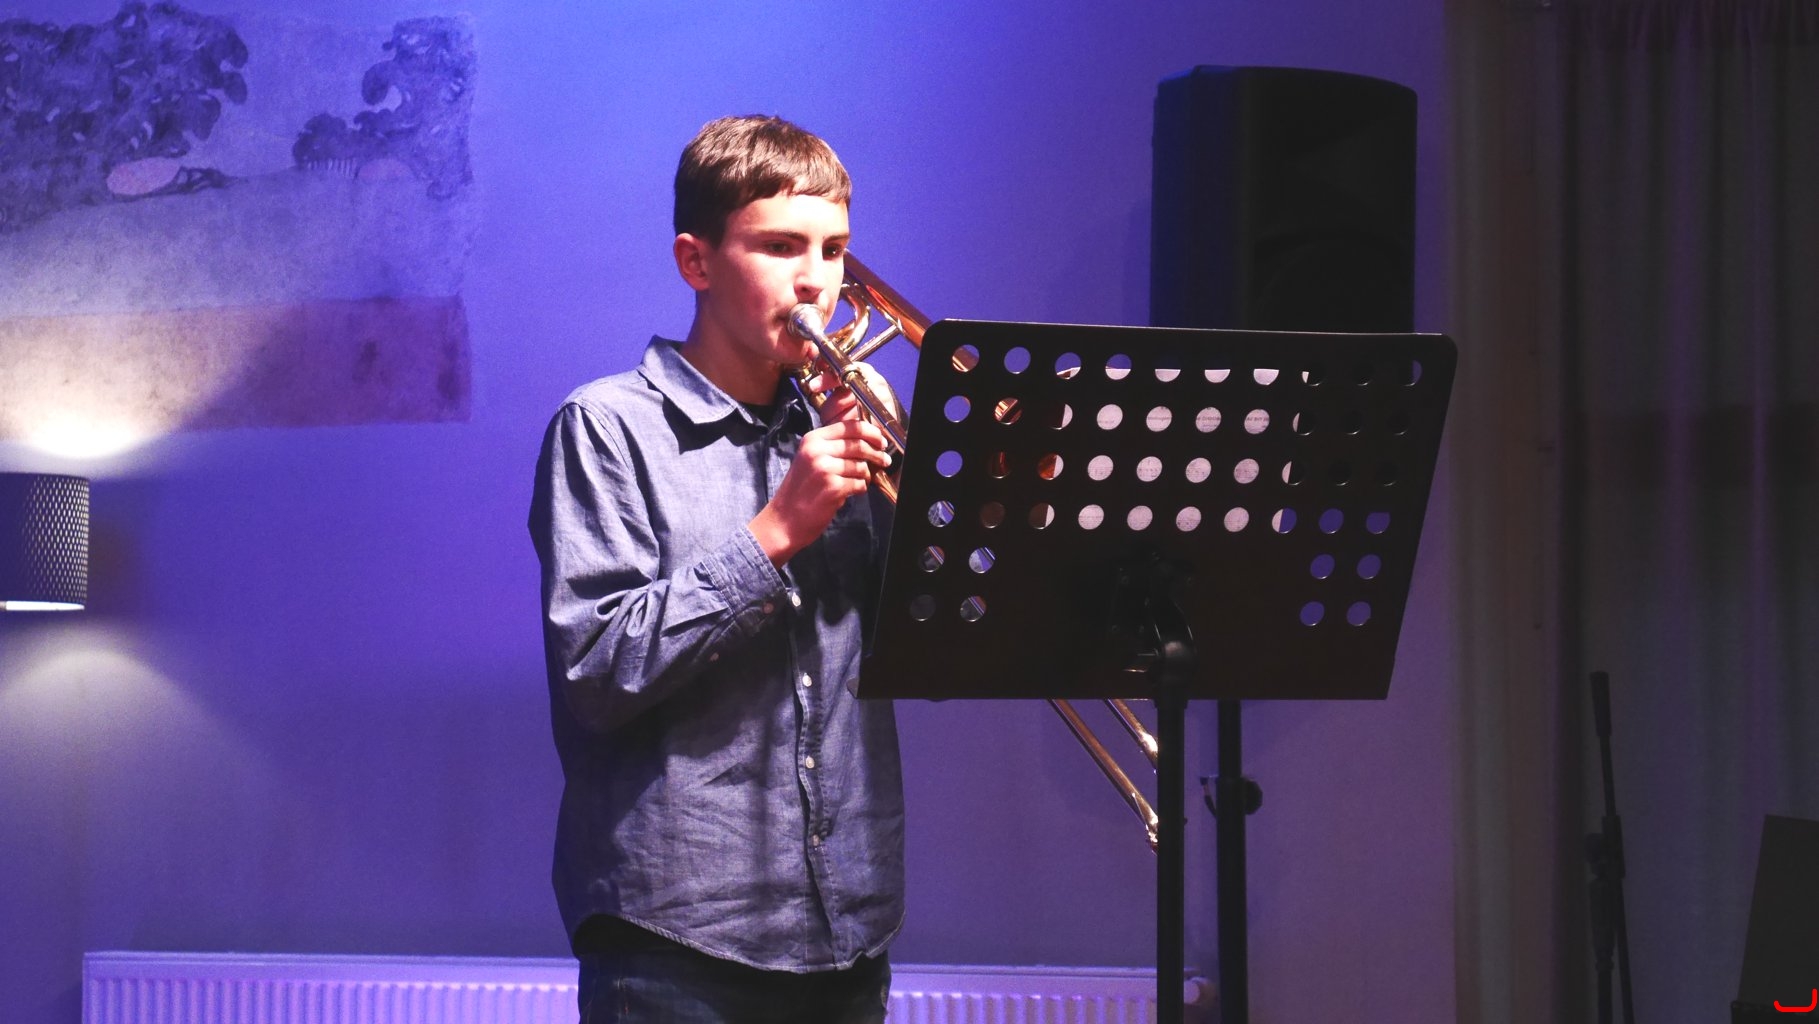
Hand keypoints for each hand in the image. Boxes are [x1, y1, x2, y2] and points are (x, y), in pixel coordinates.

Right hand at [749, 414, 887, 566]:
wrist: (784, 520)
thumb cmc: (800, 491)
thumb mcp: (811, 459)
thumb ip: (834, 447)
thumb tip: (867, 440)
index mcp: (812, 439)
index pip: (850, 426)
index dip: (871, 432)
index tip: (880, 441)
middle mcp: (817, 450)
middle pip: (859, 444)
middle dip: (877, 453)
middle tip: (884, 460)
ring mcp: (824, 469)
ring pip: (861, 466)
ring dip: (864, 476)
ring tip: (855, 483)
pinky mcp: (833, 487)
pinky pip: (859, 484)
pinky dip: (858, 489)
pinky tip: (848, 493)